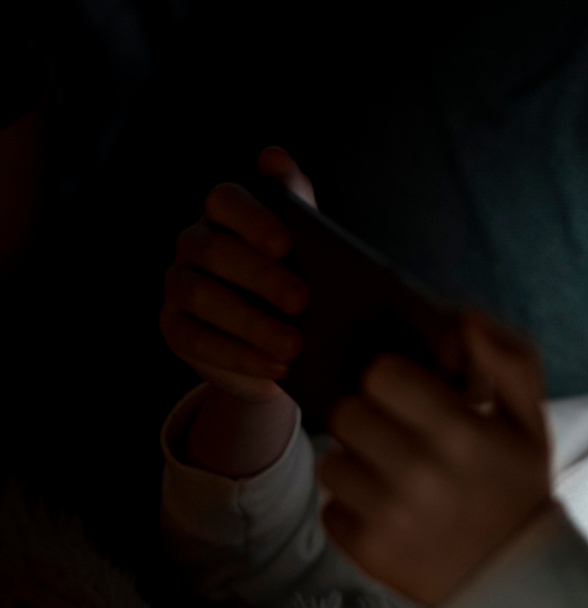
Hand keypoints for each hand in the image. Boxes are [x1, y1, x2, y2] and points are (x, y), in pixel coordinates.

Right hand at [160, 147, 313, 402]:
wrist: (286, 347)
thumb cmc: (299, 280)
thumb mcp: (308, 246)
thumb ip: (297, 202)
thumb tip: (275, 155)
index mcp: (226, 214)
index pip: (224, 198)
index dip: (252, 218)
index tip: (286, 243)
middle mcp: (193, 243)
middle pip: (214, 250)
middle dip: (260, 276)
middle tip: (303, 300)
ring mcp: (178, 284)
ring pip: (201, 297)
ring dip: (251, 324)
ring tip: (294, 346)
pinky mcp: (174, 327)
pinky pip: (196, 340)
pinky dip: (238, 355)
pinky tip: (275, 367)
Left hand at [320, 314, 550, 606]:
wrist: (516, 578)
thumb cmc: (518, 487)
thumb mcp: (530, 419)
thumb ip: (508, 358)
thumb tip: (463, 319)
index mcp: (461, 431)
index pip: (381, 374)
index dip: (393, 379)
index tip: (411, 397)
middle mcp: (420, 472)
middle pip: (347, 412)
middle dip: (370, 418)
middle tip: (397, 434)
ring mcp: (390, 515)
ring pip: (330, 461)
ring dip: (356, 463)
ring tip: (391, 474)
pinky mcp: (368, 551)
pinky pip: (329, 508)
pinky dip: (352, 508)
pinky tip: (387, 510)